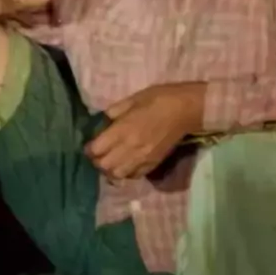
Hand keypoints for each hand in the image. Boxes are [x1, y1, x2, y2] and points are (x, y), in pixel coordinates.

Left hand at [86, 83, 204, 179]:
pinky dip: (126, 173)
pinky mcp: (153, 163)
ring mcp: (143, 158)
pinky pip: (134, 176)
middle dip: (97, 161)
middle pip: (104, 165)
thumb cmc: (159, 99)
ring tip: (112, 160)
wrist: (186, 110)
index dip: (89, 148)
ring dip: (110, 169)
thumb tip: (103, 121)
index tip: (90, 143)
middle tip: (99, 153)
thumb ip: (115, 111)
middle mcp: (130, 147)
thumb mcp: (133, 98)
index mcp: (123, 129)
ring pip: (117, 175)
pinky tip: (127, 163)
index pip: (96, 149)